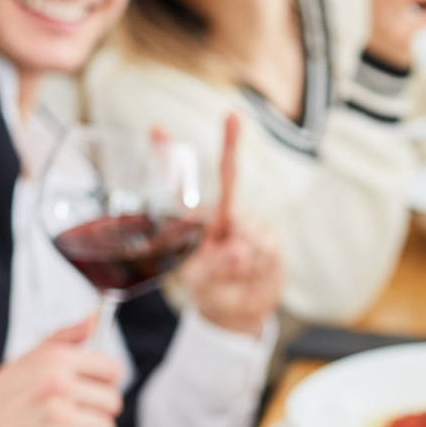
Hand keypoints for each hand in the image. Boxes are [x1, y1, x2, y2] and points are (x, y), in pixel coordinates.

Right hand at [0, 315, 122, 426]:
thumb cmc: (0, 405)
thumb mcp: (25, 361)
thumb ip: (63, 338)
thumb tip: (93, 319)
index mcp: (56, 361)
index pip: (113, 369)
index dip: (103, 382)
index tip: (89, 390)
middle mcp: (60, 386)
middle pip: (113, 402)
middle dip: (95, 412)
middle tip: (69, 416)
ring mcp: (61, 419)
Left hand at [178, 112, 282, 334]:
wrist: (246, 311)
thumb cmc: (216, 295)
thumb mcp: (207, 288)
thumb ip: (218, 269)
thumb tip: (239, 247)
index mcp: (195, 227)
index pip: (178, 190)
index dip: (167, 159)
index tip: (156, 128)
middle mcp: (221, 218)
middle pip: (227, 178)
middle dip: (229, 145)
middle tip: (233, 115)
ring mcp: (247, 226)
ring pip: (251, 231)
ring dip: (247, 259)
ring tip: (240, 276)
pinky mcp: (269, 237)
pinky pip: (267, 249)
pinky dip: (262, 266)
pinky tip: (257, 273)